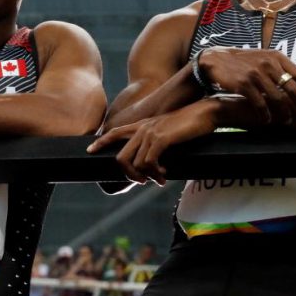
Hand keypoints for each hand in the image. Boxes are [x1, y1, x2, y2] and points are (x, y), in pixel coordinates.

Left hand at [86, 101, 217, 184]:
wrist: (205, 113)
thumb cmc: (190, 124)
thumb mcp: (168, 132)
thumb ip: (157, 143)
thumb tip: (153, 163)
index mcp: (142, 125)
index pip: (115, 132)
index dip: (101, 142)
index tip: (90, 150)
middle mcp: (142, 128)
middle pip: (121, 157)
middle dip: (128, 174)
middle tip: (142, 182)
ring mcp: (150, 132)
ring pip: (135, 163)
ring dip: (147, 177)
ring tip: (159, 180)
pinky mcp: (161, 138)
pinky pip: (149, 163)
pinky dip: (155, 173)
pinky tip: (164, 175)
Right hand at [197, 47, 295, 123]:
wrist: (217, 60)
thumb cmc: (246, 62)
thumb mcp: (268, 60)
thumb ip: (290, 71)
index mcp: (276, 56)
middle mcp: (268, 64)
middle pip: (291, 88)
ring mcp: (256, 74)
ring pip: (277, 98)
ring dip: (284, 112)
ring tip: (287, 120)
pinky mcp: (244, 84)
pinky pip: (259, 104)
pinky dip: (265, 115)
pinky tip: (267, 120)